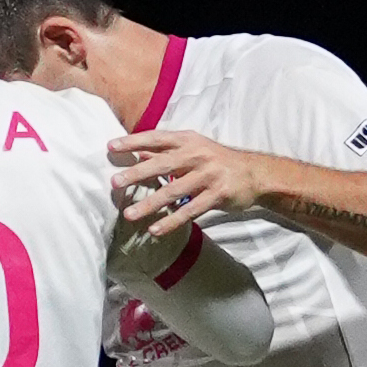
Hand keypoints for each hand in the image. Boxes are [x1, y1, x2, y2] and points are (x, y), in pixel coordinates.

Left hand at [108, 129, 271, 238]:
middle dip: (137, 173)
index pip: (157, 138)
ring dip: (150, 203)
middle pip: (162, 164)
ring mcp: (209, 175)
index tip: (111, 146)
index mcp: (188, 140)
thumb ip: (166, 152)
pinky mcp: (218, 194)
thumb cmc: (217, 161)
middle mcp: (198, 155)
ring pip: (174, 191)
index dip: (133, 141)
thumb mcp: (193, 150)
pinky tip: (155, 229)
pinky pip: (191, 210)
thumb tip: (137, 151)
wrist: (255, 173)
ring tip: (129, 214)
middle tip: (114, 183)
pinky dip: (172, 221)